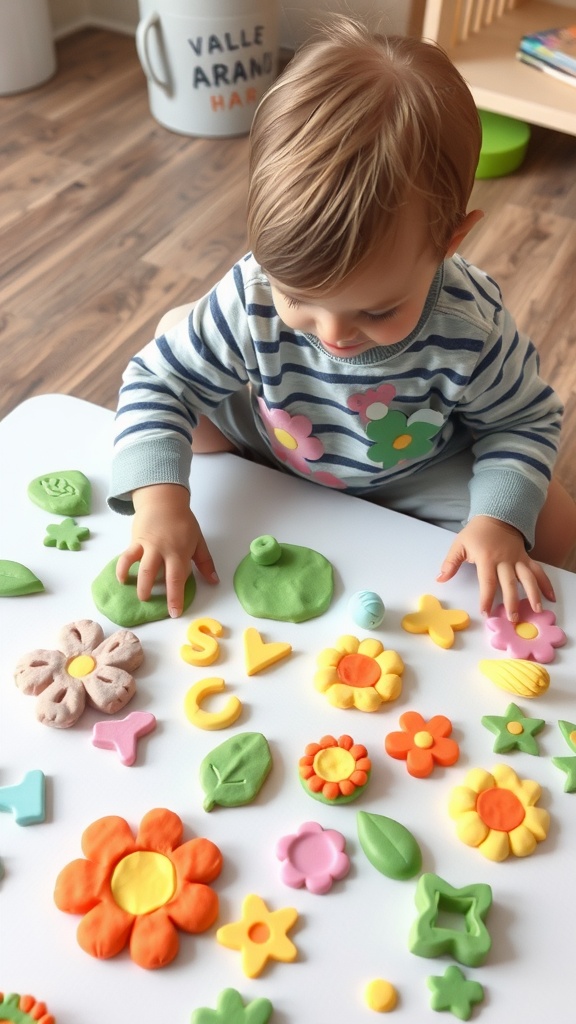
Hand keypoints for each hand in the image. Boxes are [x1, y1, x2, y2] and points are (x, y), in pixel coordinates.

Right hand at [115, 484, 217, 617]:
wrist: (163, 501)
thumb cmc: (183, 522)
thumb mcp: (198, 541)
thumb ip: (205, 562)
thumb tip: (214, 581)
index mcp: (179, 552)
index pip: (178, 578)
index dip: (176, 597)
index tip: (175, 612)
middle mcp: (162, 550)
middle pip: (156, 575)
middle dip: (155, 593)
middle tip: (155, 607)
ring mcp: (147, 546)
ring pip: (140, 568)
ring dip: (139, 585)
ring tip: (141, 597)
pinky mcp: (135, 541)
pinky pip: (126, 557)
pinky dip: (122, 569)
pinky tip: (122, 580)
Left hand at [436, 515, 554, 620]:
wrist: (497, 515)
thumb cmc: (476, 533)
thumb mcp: (459, 544)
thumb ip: (450, 563)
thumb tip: (439, 579)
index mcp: (487, 558)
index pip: (487, 581)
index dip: (487, 598)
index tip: (486, 612)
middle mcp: (504, 560)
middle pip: (510, 583)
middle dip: (512, 601)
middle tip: (512, 619)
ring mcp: (517, 559)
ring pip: (528, 577)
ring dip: (533, 594)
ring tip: (536, 610)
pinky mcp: (526, 558)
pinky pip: (538, 571)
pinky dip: (546, 583)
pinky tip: (550, 597)